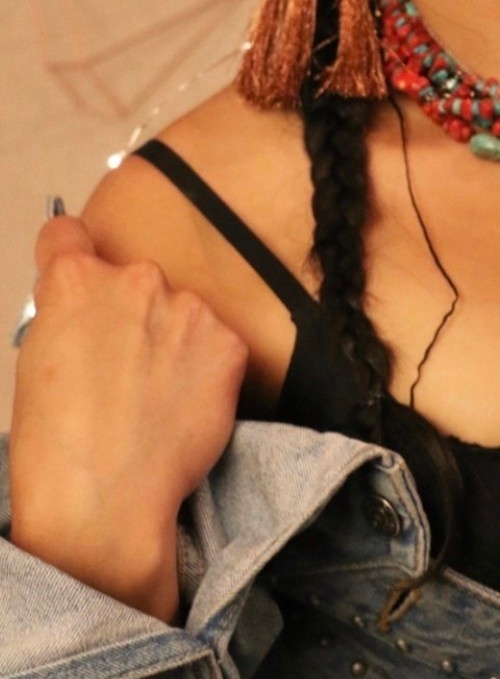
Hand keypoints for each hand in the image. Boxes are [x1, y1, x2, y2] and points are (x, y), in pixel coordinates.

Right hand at [9, 215, 247, 619]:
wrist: (106, 499)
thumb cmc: (56, 445)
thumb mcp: (38, 362)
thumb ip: (69, 316)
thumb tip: (87, 311)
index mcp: (75, 280)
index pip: (68, 234)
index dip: (69, 254)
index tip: (76, 266)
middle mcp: (137, 279)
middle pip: (134, 278)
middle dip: (131, 309)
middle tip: (122, 364)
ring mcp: (188, 308)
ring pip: (180, 311)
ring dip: (173, 338)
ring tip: (153, 395)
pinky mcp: (227, 342)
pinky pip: (216, 343)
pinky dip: (205, 368)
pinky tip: (182, 405)